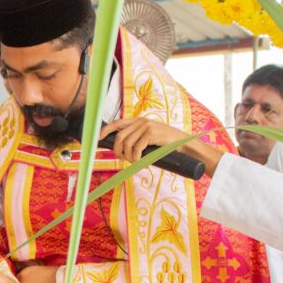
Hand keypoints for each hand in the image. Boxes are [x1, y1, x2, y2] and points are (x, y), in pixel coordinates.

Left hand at [101, 118, 222, 175]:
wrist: (185, 146)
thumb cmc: (165, 146)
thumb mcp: (149, 140)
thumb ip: (136, 140)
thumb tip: (120, 150)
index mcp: (139, 121)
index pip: (118, 123)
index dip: (106, 130)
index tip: (98, 139)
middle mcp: (141, 121)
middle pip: (119, 137)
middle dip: (118, 151)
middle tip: (124, 159)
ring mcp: (146, 126)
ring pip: (127, 144)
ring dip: (129, 157)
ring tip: (136, 161)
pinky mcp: (151, 133)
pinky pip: (136, 148)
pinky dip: (136, 158)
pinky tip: (142, 161)